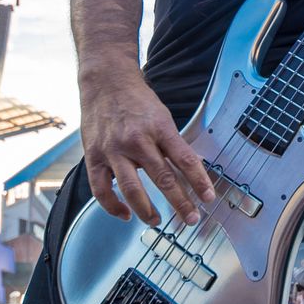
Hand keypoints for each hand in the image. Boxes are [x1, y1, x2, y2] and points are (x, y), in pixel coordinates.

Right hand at [80, 73, 215, 226]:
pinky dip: (113, 206)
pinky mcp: (94, 156)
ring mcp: (113, 150)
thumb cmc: (137, 100)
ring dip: (146, 211)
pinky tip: (125, 214)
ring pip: (132, 189)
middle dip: (180, 203)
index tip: (209, 198)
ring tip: (156, 221)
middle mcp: (137, 140)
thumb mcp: (163, 116)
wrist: (106, 82)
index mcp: (159, 128)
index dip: (199, 181)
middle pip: (163, 178)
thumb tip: (193, 168)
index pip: (185, 159)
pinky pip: (101, 189)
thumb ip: (174, 143)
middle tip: (191, 219)